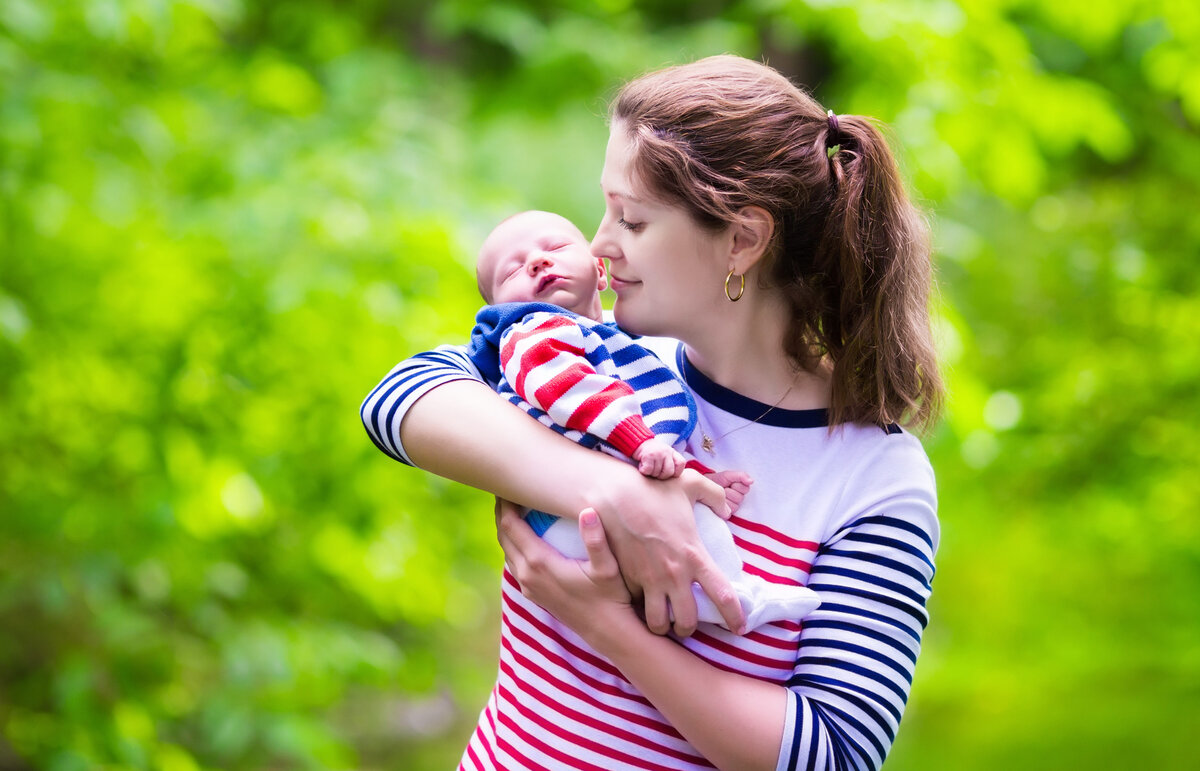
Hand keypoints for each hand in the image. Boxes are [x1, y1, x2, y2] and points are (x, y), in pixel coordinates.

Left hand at [495, 498, 632, 637]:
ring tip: (513, 506)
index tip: (507, 482)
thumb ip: (596, 539)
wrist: (608, 632)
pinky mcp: (533, 594)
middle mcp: (527, 575)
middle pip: (503, 535)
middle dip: (501, 511)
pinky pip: (515, 563)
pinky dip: (515, 545)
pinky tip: (527, 533)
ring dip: (506, 528)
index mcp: (539, 563)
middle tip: (507, 488)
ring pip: (507, 550)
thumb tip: (587, 511)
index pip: (511, 525)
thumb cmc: (611, 596)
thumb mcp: (607, 568)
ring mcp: (528, 587)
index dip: (505, 502)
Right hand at [591, 468, 745, 637]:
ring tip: (663, 620)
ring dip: (663, 626)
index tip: (739, 628)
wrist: (614, 494)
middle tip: (687, 623)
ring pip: (658, 623)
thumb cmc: (653, 489)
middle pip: (687, 621)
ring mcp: (648, 580)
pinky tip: (640, 602)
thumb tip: (727, 509)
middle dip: (689, 629)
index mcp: (694, 556)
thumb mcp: (691, 484)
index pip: (723, 595)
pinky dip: (640, 607)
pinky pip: (636, 604)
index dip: (735, 616)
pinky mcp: (627, 579)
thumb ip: (716, 495)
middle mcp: (673, 574)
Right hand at [632, 439, 687, 478]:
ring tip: (648, 466)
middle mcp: (666, 451)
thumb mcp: (664, 454)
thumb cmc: (651, 452)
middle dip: (661, 476)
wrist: (638, 441)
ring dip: (650, 473)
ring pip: (657, 473)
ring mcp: (658, 453)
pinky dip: (643, 471)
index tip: (667, 473)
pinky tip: (642, 465)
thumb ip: (670, 463)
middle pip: (669, 472)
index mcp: (672, 452)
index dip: (676, 472)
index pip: (681, 464)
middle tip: (655, 471)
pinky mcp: (648, 455)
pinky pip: (648, 470)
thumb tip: (673, 477)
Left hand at [704, 469, 753, 515]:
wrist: (704, 486)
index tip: (729, 483)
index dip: (736, 485)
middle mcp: (739, 499)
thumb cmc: (717, 480)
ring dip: (725, 499)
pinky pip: (729, 512)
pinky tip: (717, 502)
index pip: (745, 489)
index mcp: (741, 489)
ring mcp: (733, 507)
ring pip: (735, 506)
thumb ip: (741, 476)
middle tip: (723, 488)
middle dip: (729, 492)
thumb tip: (751, 481)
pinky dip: (722, 506)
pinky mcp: (726, 514)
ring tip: (720, 495)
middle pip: (739, 498)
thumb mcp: (728, 475)